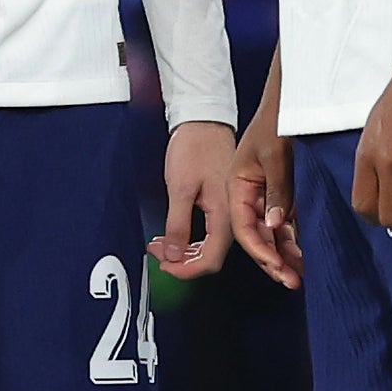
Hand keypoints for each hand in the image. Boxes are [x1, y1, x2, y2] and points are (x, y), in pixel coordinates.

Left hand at [155, 119, 235, 275]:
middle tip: (158, 253)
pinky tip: (176, 233)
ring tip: (161, 244)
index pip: (210, 260)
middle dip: (182, 261)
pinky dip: (191, 238)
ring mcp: (229, 211)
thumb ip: (177, 225)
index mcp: (226, 215)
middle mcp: (232, 217)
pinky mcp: (223, 204)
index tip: (165, 266)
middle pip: (211, 256)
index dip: (185, 270)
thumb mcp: (180, 188)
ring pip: (210, 246)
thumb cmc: (195, 147)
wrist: (204, 121)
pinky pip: (210, 232)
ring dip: (184, 250)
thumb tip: (173, 255)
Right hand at [230, 81, 298, 286]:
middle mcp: (247, 195)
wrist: (285, 99)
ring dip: (284, 254)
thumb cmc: (274, 121)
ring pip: (271, 233)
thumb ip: (276, 190)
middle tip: (293, 280)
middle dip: (273, 261)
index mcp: (236, 186)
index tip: (278, 267)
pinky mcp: (278, 193)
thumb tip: (276, 225)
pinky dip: (292, 238)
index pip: (245, 228)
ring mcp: (263, 195)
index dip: (260, 251)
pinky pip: (283, 222)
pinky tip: (304, 253)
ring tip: (302, 273)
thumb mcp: (274, 154)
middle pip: (257, 237)